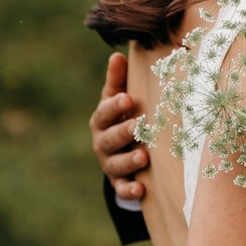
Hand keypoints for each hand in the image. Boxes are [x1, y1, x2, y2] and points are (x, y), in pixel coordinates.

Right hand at [89, 52, 149, 200]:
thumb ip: (118, 81)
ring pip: (116, 164)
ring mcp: (110, 164)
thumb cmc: (123, 116)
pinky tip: (141, 188)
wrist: (122, 150)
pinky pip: (122, 188)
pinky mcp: (120, 183)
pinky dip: (130, 190)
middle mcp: (102, 143)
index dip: (114, 106)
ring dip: (128, 160)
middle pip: (109, 139)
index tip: (128, 98)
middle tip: (137, 125)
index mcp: (102, 120)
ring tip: (143, 156)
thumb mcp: (118, 99)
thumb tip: (117, 55)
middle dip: (122, 132)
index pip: (104, 112)